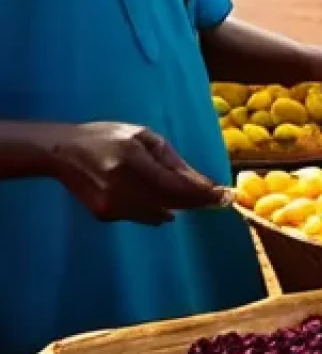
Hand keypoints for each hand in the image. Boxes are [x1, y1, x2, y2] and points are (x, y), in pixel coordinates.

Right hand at [46, 123, 227, 225]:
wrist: (63, 152)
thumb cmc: (108, 137)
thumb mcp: (144, 137)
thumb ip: (172, 161)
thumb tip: (200, 185)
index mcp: (131, 161)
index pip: (175, 186)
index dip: (203, 194)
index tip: (226, 196)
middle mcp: (121, 187)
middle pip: (171, 203)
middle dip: (198, 202)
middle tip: (219, 198)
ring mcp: (111, 205)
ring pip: (160, 213)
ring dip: (179, 205)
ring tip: (191, 195)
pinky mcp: (105, 216)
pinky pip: (144, 215)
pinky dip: (157, 208)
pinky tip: (156, 195)